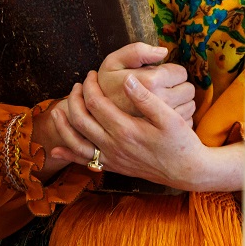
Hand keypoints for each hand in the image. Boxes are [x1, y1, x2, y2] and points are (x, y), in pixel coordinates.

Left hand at [49, 71, 243, 191]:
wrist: (188, 171)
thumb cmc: (181, 142)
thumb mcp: (169, 117)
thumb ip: (145, 97)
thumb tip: (127, 79)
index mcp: (125, 129)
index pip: (95, 102)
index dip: (90, 85)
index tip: (91, 73)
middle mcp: (114, 145)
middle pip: (81, 119)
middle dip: (74, 99)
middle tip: (78, 84)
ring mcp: (112, 158)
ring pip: (77, 143)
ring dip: (64, 126)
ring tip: (58, 110)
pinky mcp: (114, 167)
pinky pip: (85, 162)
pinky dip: (68, 155)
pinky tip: (56, 151)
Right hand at [96, 43, 194, 122]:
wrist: (97, 121)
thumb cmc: (106, 87)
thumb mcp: (113, 62)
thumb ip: (136, 51)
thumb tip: (163, 52)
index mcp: (150, 81)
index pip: (180, 72)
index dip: (172, 71)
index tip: (161, 76)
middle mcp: (161, 101)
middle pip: (188, 89)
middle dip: (179, 86)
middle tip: (165, 88)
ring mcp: (165, 120)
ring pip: (190, 106)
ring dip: (181, 102)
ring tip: (164, 102)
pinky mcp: (167, 133)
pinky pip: (187, 121)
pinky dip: (180, 117)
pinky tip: (165, 116)